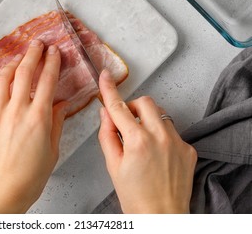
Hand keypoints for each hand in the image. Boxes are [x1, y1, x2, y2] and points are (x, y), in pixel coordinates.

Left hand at [0, 40, 68, 212]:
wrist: (1, 192)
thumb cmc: (29, 177)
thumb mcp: (52, 151)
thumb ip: (56, 124)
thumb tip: (61, 104)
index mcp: (37, 117)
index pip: (46, 81)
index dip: (51, 62)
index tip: (54, 52)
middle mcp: (16, 111)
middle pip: (24, 73)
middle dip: (33, 54)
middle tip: (38, 44)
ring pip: (1, 79)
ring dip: (11, 64)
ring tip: (17, 58)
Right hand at [98, 69, 196, 213]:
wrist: (162, 217)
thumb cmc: (135, 197)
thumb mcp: (113, 166)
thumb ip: (107, 135)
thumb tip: (106, 113)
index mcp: (137, 141)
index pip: (119, 107)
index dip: (109, 89)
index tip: (105, 76)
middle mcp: (161, 137)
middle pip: (146, 102)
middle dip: (133, 106)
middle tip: (127, 121)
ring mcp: (178, 142)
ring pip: (161, 114)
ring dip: (148, 119)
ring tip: (142, 140)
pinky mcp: (188, 149)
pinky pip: (172, 130)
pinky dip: (161, 135)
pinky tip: (157, 153)